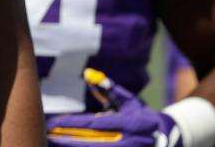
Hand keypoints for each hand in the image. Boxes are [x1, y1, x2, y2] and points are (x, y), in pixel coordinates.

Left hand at [46, 69, 181, 146]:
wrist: (168, 140)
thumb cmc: (143, 115)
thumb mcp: (129, 101)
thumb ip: (109, 88)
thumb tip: (88, 74)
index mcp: (128, 124)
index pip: (93, 124)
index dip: (71, 124)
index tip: (54, 122)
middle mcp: (127, 141)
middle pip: (89, 142)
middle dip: (66, 139)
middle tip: (47, 133)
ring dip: (71, 146)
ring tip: (52, 141)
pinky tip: (66, 146)